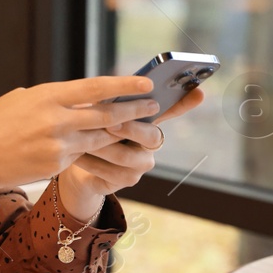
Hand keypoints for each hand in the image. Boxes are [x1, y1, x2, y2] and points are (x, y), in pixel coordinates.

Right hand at [0, 76, 160, 200]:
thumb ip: (51, 98)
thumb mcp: (22, 99)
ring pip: (100, 137)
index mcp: (49, 95)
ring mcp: (58, 145)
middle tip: (153, 106)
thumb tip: (77, 97)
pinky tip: (104, 147)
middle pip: (107, 115)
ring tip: (138, 127)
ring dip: (122, 133)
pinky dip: (94, 150)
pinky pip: (82, 155)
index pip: (96, 87)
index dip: (125, 85)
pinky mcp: (56, 165)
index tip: (146, 82)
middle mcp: (57, 119)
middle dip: (134, 111)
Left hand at [58, 86, 207, 218]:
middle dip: (131, 128)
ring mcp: (141, 163)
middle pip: (152, 136)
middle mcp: (151, 141)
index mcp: (147, 118)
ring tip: (85, 138)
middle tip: (111, 122)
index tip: (200, 92)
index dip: (186, 102)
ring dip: (103, 146)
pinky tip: (78, 155)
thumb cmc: (88, 126)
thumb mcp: (97, 110)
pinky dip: (93, 162)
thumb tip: (112, 92)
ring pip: (127, 156)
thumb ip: (110, 103)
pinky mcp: (127, 180)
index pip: (173, 108)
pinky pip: (112, 172)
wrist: (72, 158)